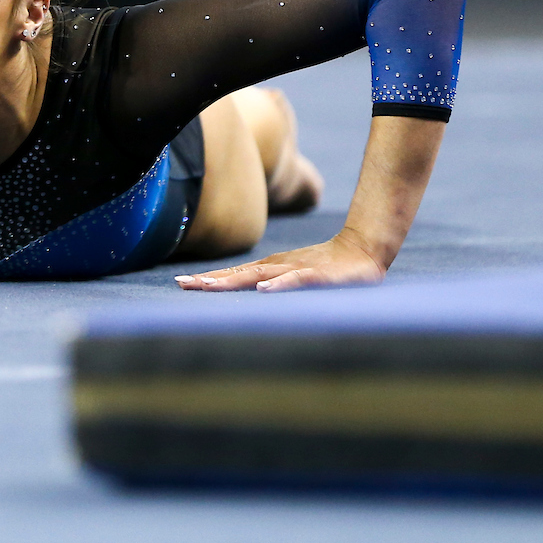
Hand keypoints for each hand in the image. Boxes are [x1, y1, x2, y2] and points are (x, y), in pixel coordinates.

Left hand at [174, 230, 385, 292]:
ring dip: (233, 281)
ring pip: (258, 276)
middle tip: (182, 283)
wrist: (362, 251)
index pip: (232, 276)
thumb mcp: (289, 275)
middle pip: (236, 275)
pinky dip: (279, 285)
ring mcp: (295, 270)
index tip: (180, 282)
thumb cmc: (324, 266)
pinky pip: (295, 280)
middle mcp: (276, 268)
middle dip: (209, 281)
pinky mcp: (317, 276)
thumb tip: (242, 292)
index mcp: (268, 270)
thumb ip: (267, 283)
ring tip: (209, 286)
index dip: (207, 280)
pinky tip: (263, 289)